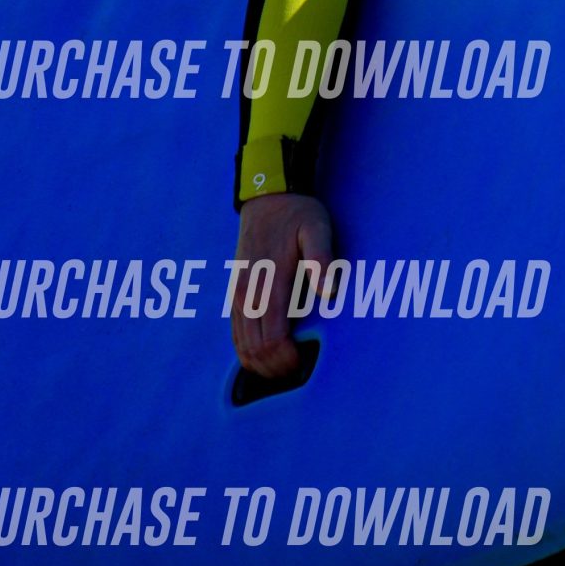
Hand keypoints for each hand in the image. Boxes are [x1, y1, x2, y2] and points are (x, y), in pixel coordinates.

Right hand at [232, 191, 333, 377]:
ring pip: (241, 346)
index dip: (288, 360)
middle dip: (276, 368)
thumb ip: (322, 260)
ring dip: (261, 364)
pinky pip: (235, 333)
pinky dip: (248, 351)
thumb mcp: (317, 228)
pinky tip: (267, 355)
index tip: (305, 362)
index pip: (272, 340)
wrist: (267, 195)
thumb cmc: (298, 213)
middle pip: (254, 350)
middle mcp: (248, 292)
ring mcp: (238, 294)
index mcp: (269, 282)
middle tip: (298, 370)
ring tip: (285, 368)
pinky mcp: (235, 292)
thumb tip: (329, 291)